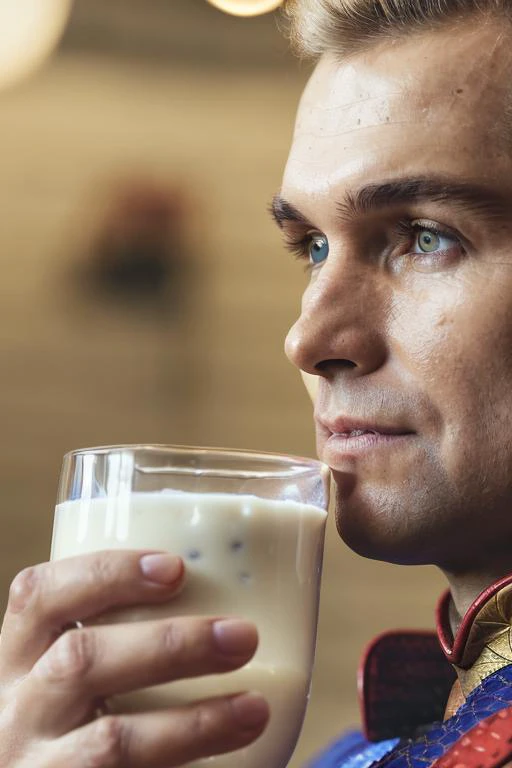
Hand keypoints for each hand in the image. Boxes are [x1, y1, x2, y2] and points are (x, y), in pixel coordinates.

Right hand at [0, 551, 268, 766]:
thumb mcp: (64, 677)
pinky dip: (185, 766)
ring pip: (111, 740)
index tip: (175, 567)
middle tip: (242, 636)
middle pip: (80, 661)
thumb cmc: (65, 724)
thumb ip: (114, 640)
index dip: (106, 573)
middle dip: (171, 644)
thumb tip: (217, 596)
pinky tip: (229, 760)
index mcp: (16, 659)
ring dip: (194, 722)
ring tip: (254, 708)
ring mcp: (37, 766)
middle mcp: (14, 711)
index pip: (40, 596)